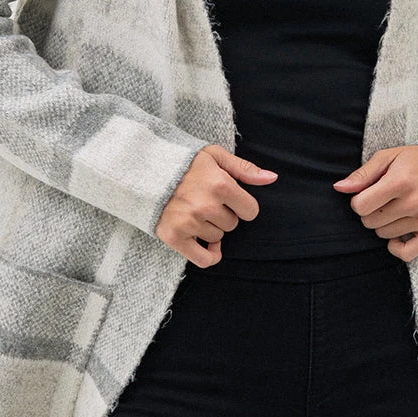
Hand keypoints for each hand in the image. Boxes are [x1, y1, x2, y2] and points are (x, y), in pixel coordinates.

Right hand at [154, 144, 277, 267]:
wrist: (145, 171)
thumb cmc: (185, 162)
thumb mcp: (215, 156)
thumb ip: (245, 169)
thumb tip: (272, 178)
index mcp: (220, 185)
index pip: (250, 211)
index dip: (242, 205)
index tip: (229, 198)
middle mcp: (206, 206)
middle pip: (233, 224)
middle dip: (223, 214)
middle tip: (205, 200)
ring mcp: (189, 223)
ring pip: (218, 238)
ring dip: (210, 228)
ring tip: (194, 211)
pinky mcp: (174, 236)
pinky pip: (204, 259)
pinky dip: (209, 255)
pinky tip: (206, 244)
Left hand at [332, 145, 417, 261]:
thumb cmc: (416, 161)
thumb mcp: (388, 158)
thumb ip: (362, 175)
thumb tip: (338, 188)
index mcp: (401, 181)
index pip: (360, 206)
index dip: (358, 201)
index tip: (368, 193)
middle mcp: (415, 202)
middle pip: (370, 222)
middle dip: (371, 212)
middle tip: (384, 200)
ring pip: (384, 235)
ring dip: (384, 224)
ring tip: (396, 208)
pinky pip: (406, 254)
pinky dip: (397, 246)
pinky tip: (399, 232)